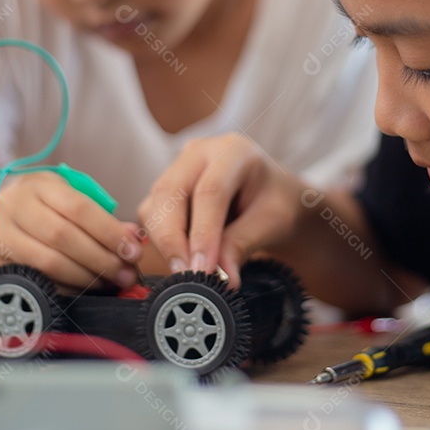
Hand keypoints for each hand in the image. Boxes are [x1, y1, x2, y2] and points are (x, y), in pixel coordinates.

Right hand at [0, 171, 144, 288]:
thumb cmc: (42, 211)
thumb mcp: (67, 200)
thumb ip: (100, 216)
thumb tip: (134, 236)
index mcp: (37, 185)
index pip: (78, 207)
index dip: (109, 232)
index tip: (133, 250)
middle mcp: (13, 207)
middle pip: (62, 236)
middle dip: (101, 258)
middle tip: (126, 274)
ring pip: (48, 263)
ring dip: (85, 277)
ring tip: (109, 283)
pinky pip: (35, 282)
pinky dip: (65, 289)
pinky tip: (84, 291)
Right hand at [138, 134, 302, 286]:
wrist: (273, 198)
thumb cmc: (277, 203)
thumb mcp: (272, 223)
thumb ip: (243, 245)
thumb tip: (219, 277)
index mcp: (234, 151)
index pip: (210, 191)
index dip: (203, 232)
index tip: (201, 269)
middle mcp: (199, 153)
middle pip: (170, 193)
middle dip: (172, 239)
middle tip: (185, 276)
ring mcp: (178, 169)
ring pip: (155, 206)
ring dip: (165, 243)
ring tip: (188, 273)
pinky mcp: (165, 190)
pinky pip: (152, 217)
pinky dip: (162, 243)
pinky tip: (183, 261)